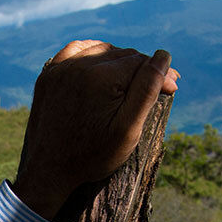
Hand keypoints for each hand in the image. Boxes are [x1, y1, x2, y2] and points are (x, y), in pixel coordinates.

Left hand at [10, 40, 178, 221]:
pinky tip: (104, 65)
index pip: (141, 62)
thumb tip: (163, 57)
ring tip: (133, 79)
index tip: (173, 88)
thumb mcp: (127, 129)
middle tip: (159, 85)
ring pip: (102, 51)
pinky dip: (94, 54)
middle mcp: (79, 65)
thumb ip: (147, 90)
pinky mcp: (49, 74)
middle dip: (142, 69)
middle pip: (123, 55)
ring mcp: (60, 68)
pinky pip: (77, 50)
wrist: (48, 171)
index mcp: (101, 77)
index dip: (160, 74)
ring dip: (120, 61)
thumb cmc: (92, 155)